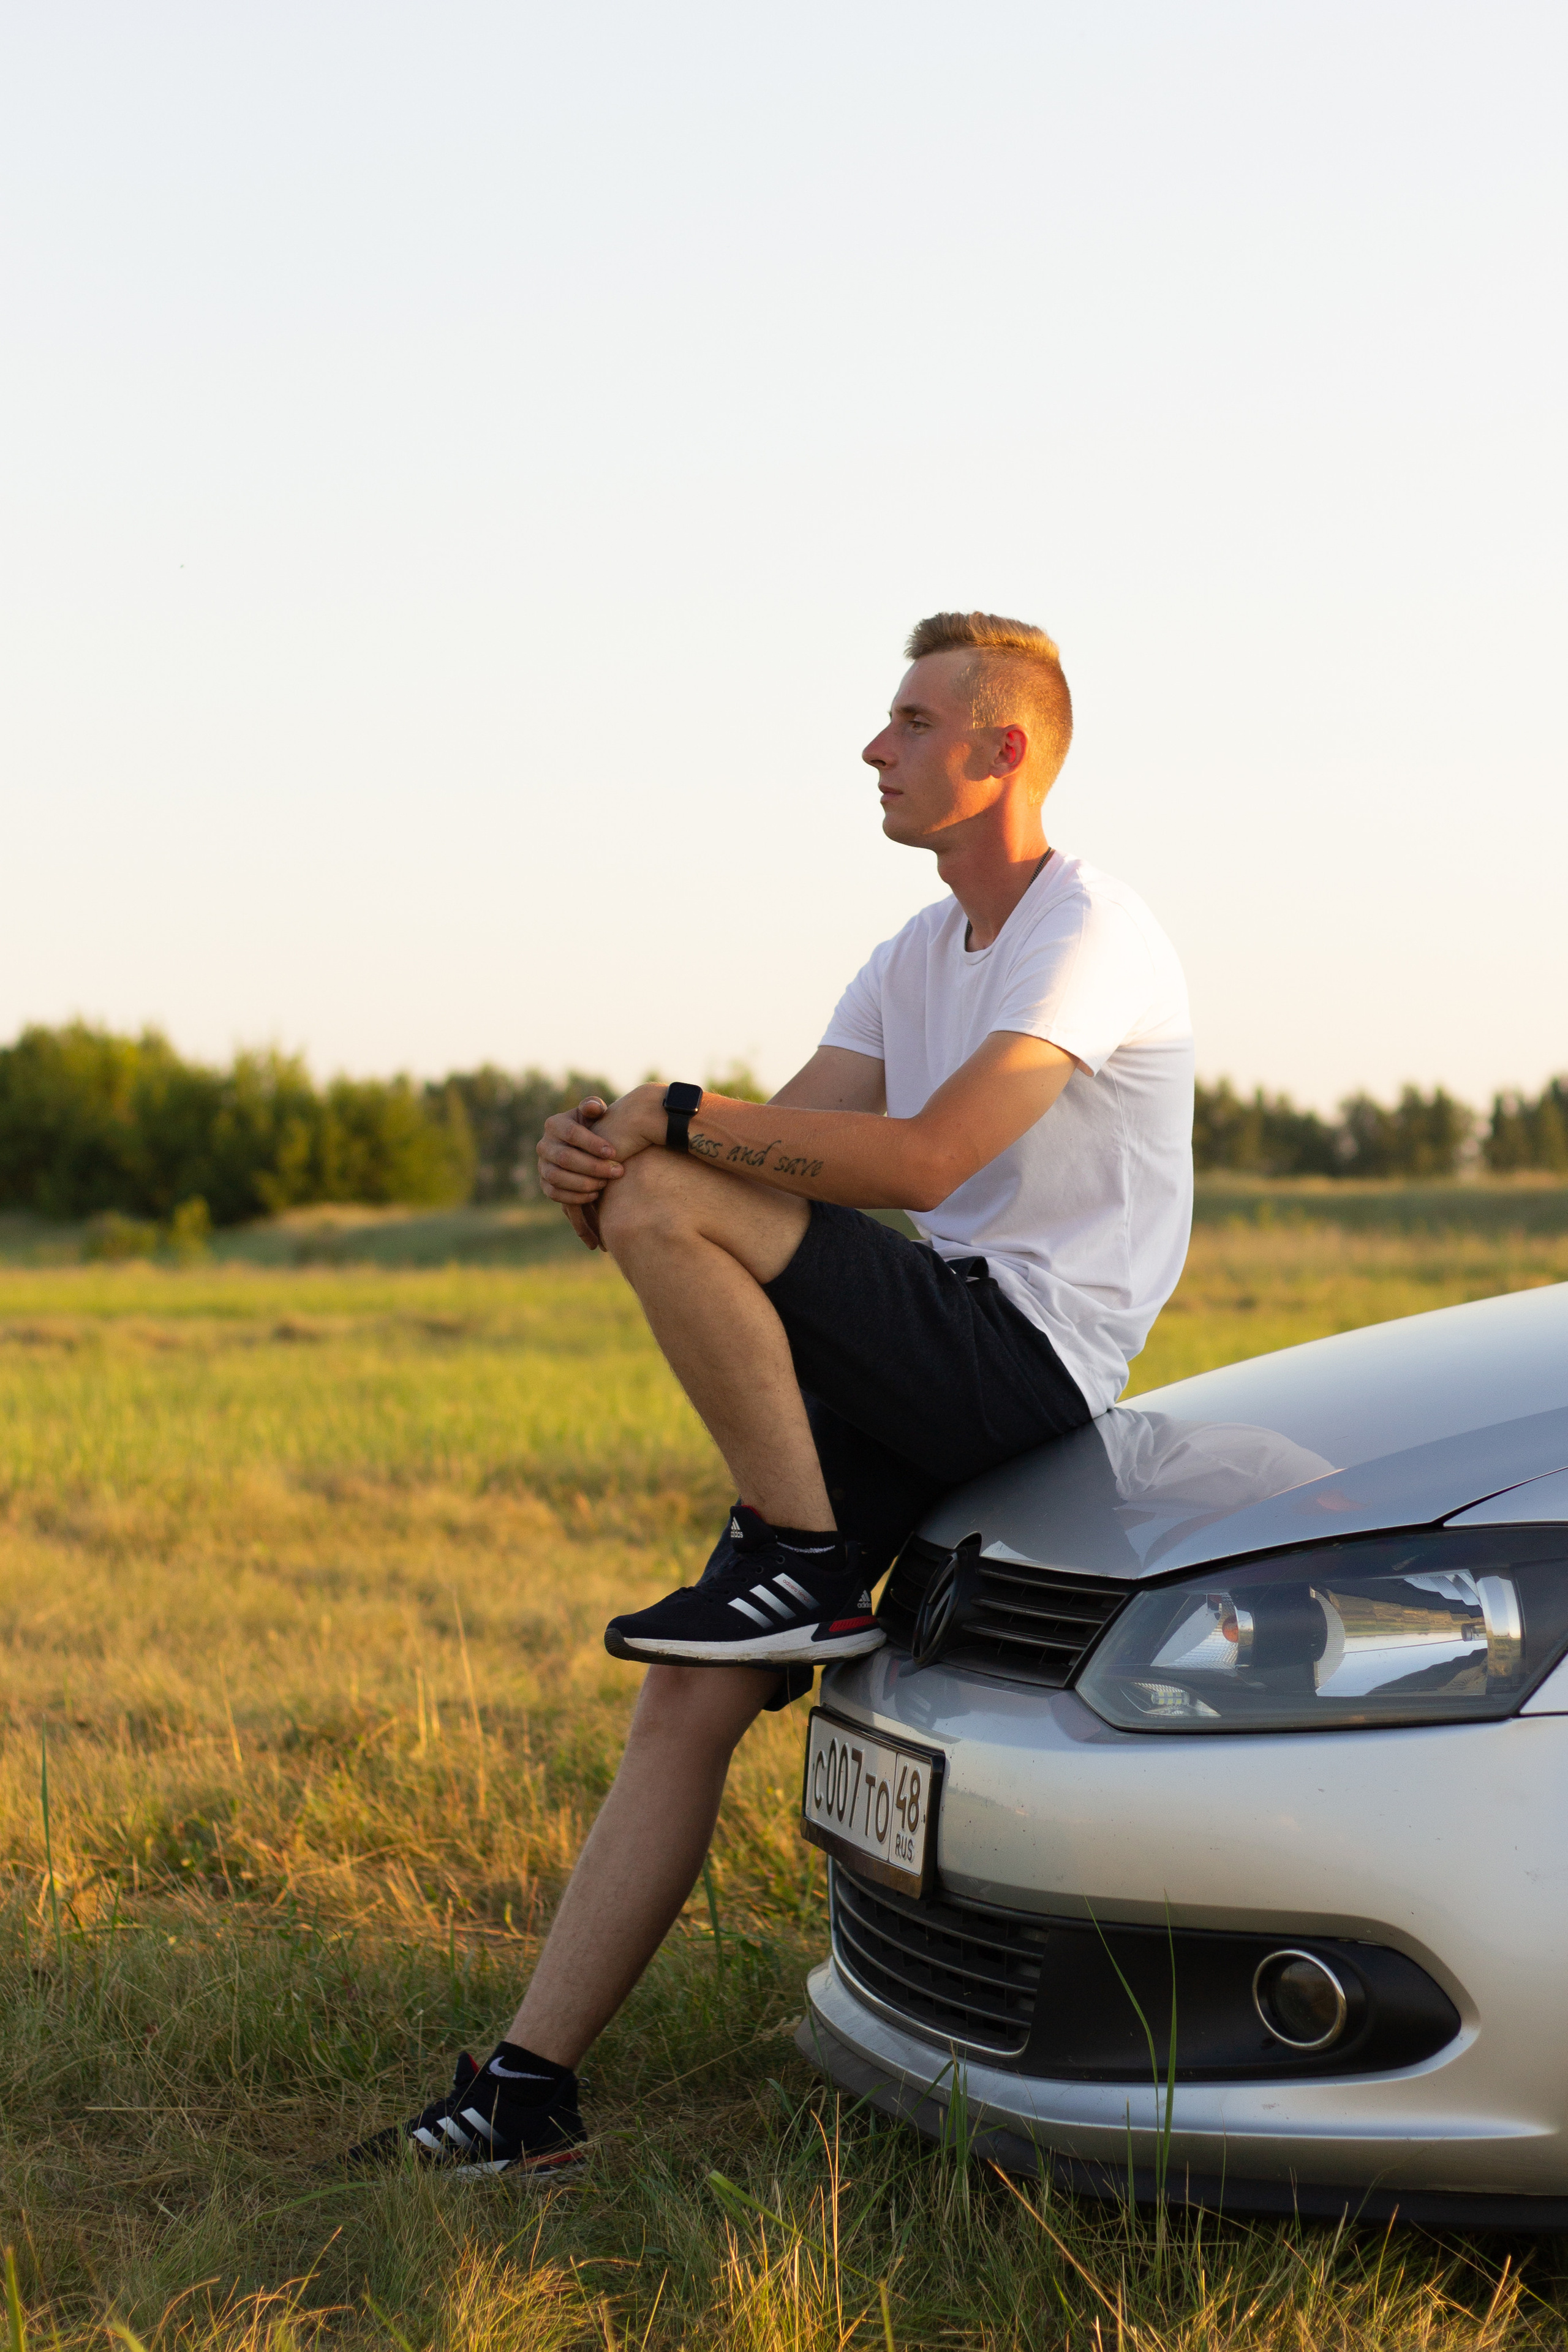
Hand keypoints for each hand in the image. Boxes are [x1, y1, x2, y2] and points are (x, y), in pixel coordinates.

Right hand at [536, 1088, 663, 1250]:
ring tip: (606, 1183)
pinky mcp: (545, 1184)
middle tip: (617, 1171)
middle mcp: (543, 1145)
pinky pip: (555, 1194)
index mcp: (554, 1124)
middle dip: (593, 1167)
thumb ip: (594, 1107)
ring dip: (584, 1183)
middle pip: (564, 1158)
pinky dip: (575, 1197)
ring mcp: (542, 1166)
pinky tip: (595, 1195)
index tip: (614, 1152)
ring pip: (558, 1178)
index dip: (592, 1144)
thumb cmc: (594, 1128)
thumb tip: (594, 1108)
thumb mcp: (595, 1114)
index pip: (571, 1134)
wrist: (585, 1148)